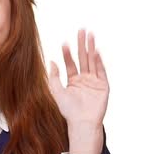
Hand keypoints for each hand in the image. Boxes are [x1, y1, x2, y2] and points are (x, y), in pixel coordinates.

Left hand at [48, 28, 108, 153]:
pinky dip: (99, 61)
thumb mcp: (57, 92)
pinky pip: (101, 70)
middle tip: (81, 30)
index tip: (64, 42)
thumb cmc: (69, 111)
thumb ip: (54, 77)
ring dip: (91, 48)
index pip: (70, 63)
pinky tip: (96, 51)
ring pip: (92, 61)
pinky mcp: (103, 85)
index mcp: (73, 81)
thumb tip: (51, 61)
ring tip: (90, 35)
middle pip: (83, 58)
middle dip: (81, 44)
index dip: (67, 53)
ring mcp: (94, 81)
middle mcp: (84, 79)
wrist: (82, 123)